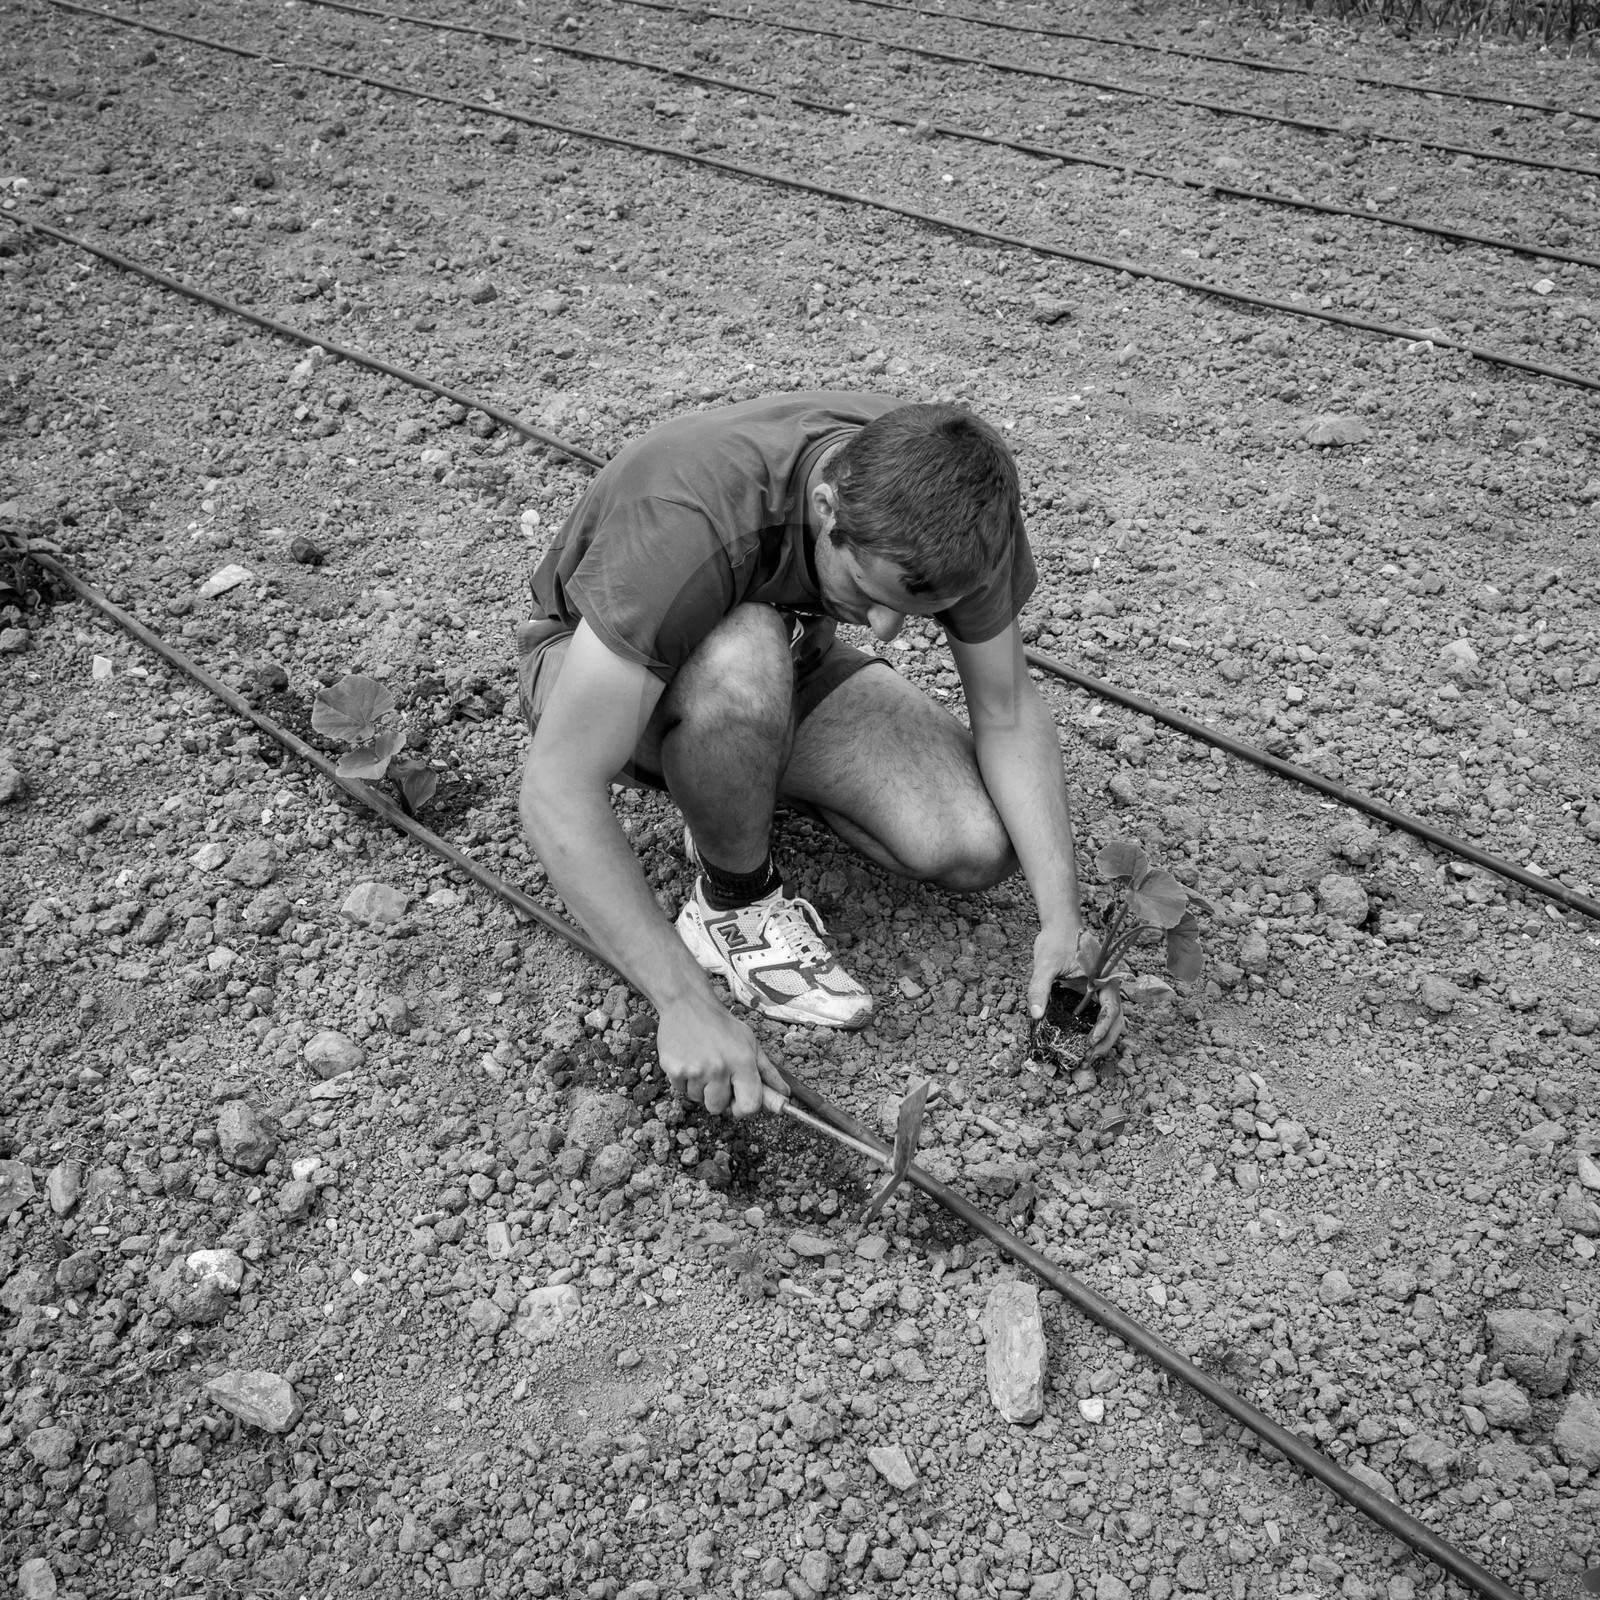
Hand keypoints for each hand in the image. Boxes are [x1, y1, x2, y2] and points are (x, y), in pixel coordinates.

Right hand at [656, 993, 789, 1117]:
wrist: (688, 1004)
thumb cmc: (722, 1025)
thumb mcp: (751, 1044)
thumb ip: (768, 1074)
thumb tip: (785, 1097)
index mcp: (742, 1062)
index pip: (749, 1106)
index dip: (744, 1107)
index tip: (738, 1098)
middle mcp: (719, 1069)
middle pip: (718, 1108)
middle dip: (718, 1096)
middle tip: (717, 1072)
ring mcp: (695, 1070)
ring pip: (698, 1100)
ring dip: (701, 1087)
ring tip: (702, 1062)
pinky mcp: (674, 1070)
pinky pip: (681, 1091)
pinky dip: (685, 1080)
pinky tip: (689, 1060)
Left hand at [1027, 921, 1125, 1061]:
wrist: (1060, 925)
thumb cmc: (1056, 940)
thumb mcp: (1044, 964)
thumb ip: (1039, 988)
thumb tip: (1035, 1015)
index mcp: (1105, 977)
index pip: (1111, 1010)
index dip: (1103, 1029)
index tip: (1090, 1043)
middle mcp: (1109, 985)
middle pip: (1116, 1019)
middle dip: (1105, 1041)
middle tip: (1088, 1059)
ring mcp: (1103, 989)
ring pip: (1112, 1019)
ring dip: (1103, 1038)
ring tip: (1087, 1055)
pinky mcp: (1095, 992)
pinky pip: (1101, 1013)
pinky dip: (1097, 1028)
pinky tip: (1084, 1040)